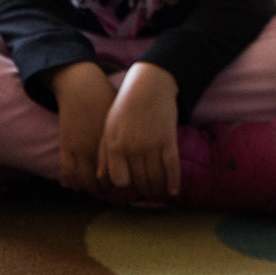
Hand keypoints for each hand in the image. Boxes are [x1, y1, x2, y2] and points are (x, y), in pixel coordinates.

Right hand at [50, 59, 117, 192]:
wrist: (83, 87)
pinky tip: (76, 184)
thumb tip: (142, 153)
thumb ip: (127, 139)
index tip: (123, 184)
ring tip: (93, 188)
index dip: (122, 184)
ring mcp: (79, 150)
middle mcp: (97, 151)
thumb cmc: (107, 99)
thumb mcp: (121, 120)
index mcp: (114, 145)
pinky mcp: (65, 147)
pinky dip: (71, 183)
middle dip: (105, 191)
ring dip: (88, 189)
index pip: (119, 177)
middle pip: (101, 185)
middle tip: (108, 190)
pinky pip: (66, 173)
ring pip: (84, 183)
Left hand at [100, 61, 182, 202]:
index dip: (125, 183)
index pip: (119, 180)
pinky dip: (174, 181)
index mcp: (115, 145)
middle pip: (139, 182)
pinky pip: (172, 167)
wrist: (150, 83)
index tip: (130, 181)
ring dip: (157, 188)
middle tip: (147, 190)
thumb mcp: (109, 127)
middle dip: (143, 189)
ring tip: (158, 190)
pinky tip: (174, 191)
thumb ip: (103, 153)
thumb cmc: (126, 106)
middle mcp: (132, 148)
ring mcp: (151, 145)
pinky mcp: (168, 140)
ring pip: (156, 178)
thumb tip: (101, 178)